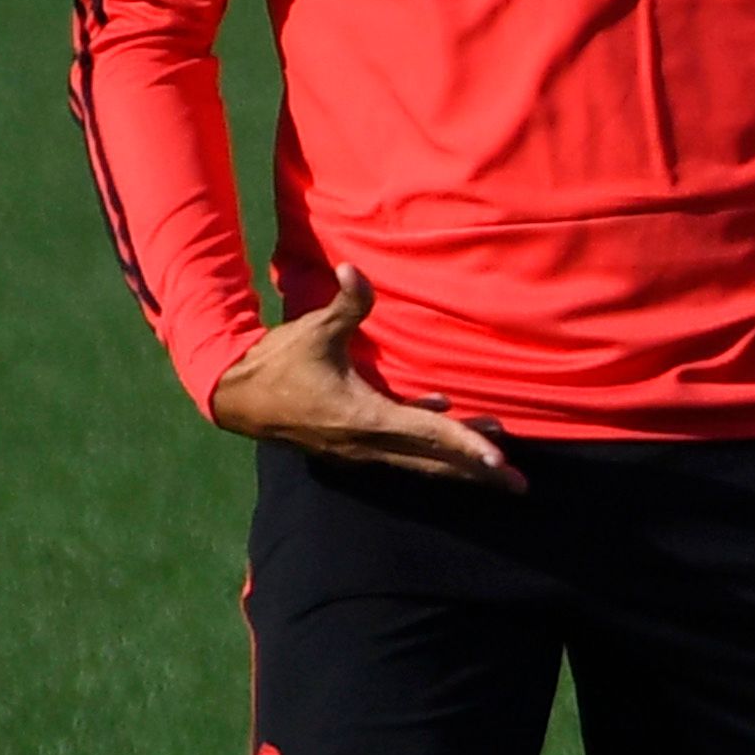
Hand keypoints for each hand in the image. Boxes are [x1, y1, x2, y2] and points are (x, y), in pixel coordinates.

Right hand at [198, 266, 521, 487]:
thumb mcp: (314, 331)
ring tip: (500, 468)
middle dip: (478, 474)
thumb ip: (345, 304)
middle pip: (435, 463)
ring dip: (459, 465)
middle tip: (520, 486)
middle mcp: (369, 443)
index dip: (466, 446)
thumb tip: (352, 268)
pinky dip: (430, 444)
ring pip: (421, 463)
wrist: (234, 395)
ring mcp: (361, 450)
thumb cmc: (277, 363)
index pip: (429, 435)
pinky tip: (447, 416)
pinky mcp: (353, 447)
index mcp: (367, 418)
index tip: (499, 462)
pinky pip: (402, 451)